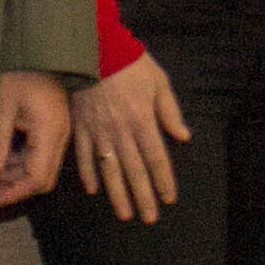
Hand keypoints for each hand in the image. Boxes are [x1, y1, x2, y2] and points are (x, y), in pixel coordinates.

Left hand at [0, 69, 70, 211]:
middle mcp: (60, 137)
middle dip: (14, 190)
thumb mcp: (2, 108)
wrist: (40, 49)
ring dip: (15, 178)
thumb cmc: (19, 73)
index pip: (38, 178)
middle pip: (41, 178)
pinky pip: (39, 155)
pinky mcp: (53, 129)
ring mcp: (59, 134)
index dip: (15, 193)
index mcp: (50, 132)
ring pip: (39, 168)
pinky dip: (20, 164)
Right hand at [71, 49, 186, 221]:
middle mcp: (121, 131)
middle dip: (143, 196)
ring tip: (125, 214)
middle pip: (134, 170)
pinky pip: (84, 155)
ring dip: (118, 194)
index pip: (156, 158)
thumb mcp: (159, 81)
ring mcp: (98, 131)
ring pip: (109, 169)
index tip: (168, 199)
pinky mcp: (80, 126)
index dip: (163, 180)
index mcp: (143, 120)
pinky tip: (94, 190)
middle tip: (149, 218)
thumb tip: (183, 136)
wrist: (93, 46)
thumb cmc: (130, 62)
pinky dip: (88, 174)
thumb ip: (170, 111)